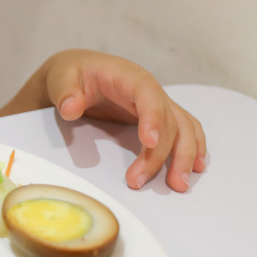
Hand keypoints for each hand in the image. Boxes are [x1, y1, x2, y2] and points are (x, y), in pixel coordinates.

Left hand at [40, 50, 205, 191]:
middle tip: (142, 180)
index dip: (153, 117)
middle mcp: (150, 89)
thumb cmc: (72, 74)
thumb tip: (71, 108)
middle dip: (162, 152)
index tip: (150, 142)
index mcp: (128, 77)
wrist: (79, 71)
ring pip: (183, 127)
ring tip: (177, 185)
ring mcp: (158, 103)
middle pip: (169, 119)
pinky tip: (194, 167)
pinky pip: (185, 129)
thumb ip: (65, 92)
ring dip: (184, 155)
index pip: (148, 94)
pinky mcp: (159, 116)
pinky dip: (193, 147)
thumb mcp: (61, 78)